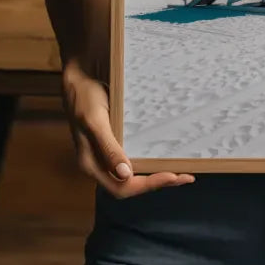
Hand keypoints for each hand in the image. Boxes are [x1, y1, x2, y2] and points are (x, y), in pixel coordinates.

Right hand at [61, 59, 194, 198]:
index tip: (172, 176)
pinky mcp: (112, 142)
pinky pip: (132, 158)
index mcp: (91, 164)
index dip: (148, 184)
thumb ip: (108, 148)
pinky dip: (149, 161)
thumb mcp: (95, 120)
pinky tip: (162, 156)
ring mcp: (105, 154)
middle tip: (186, 177)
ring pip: (132, 175)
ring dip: (155, 175)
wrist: (78, 77)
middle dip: (157, 183)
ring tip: (180, 172)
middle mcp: (99, 164)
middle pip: (130, 185)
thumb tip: (125, 174)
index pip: (122, 188)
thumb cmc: (84, 96)